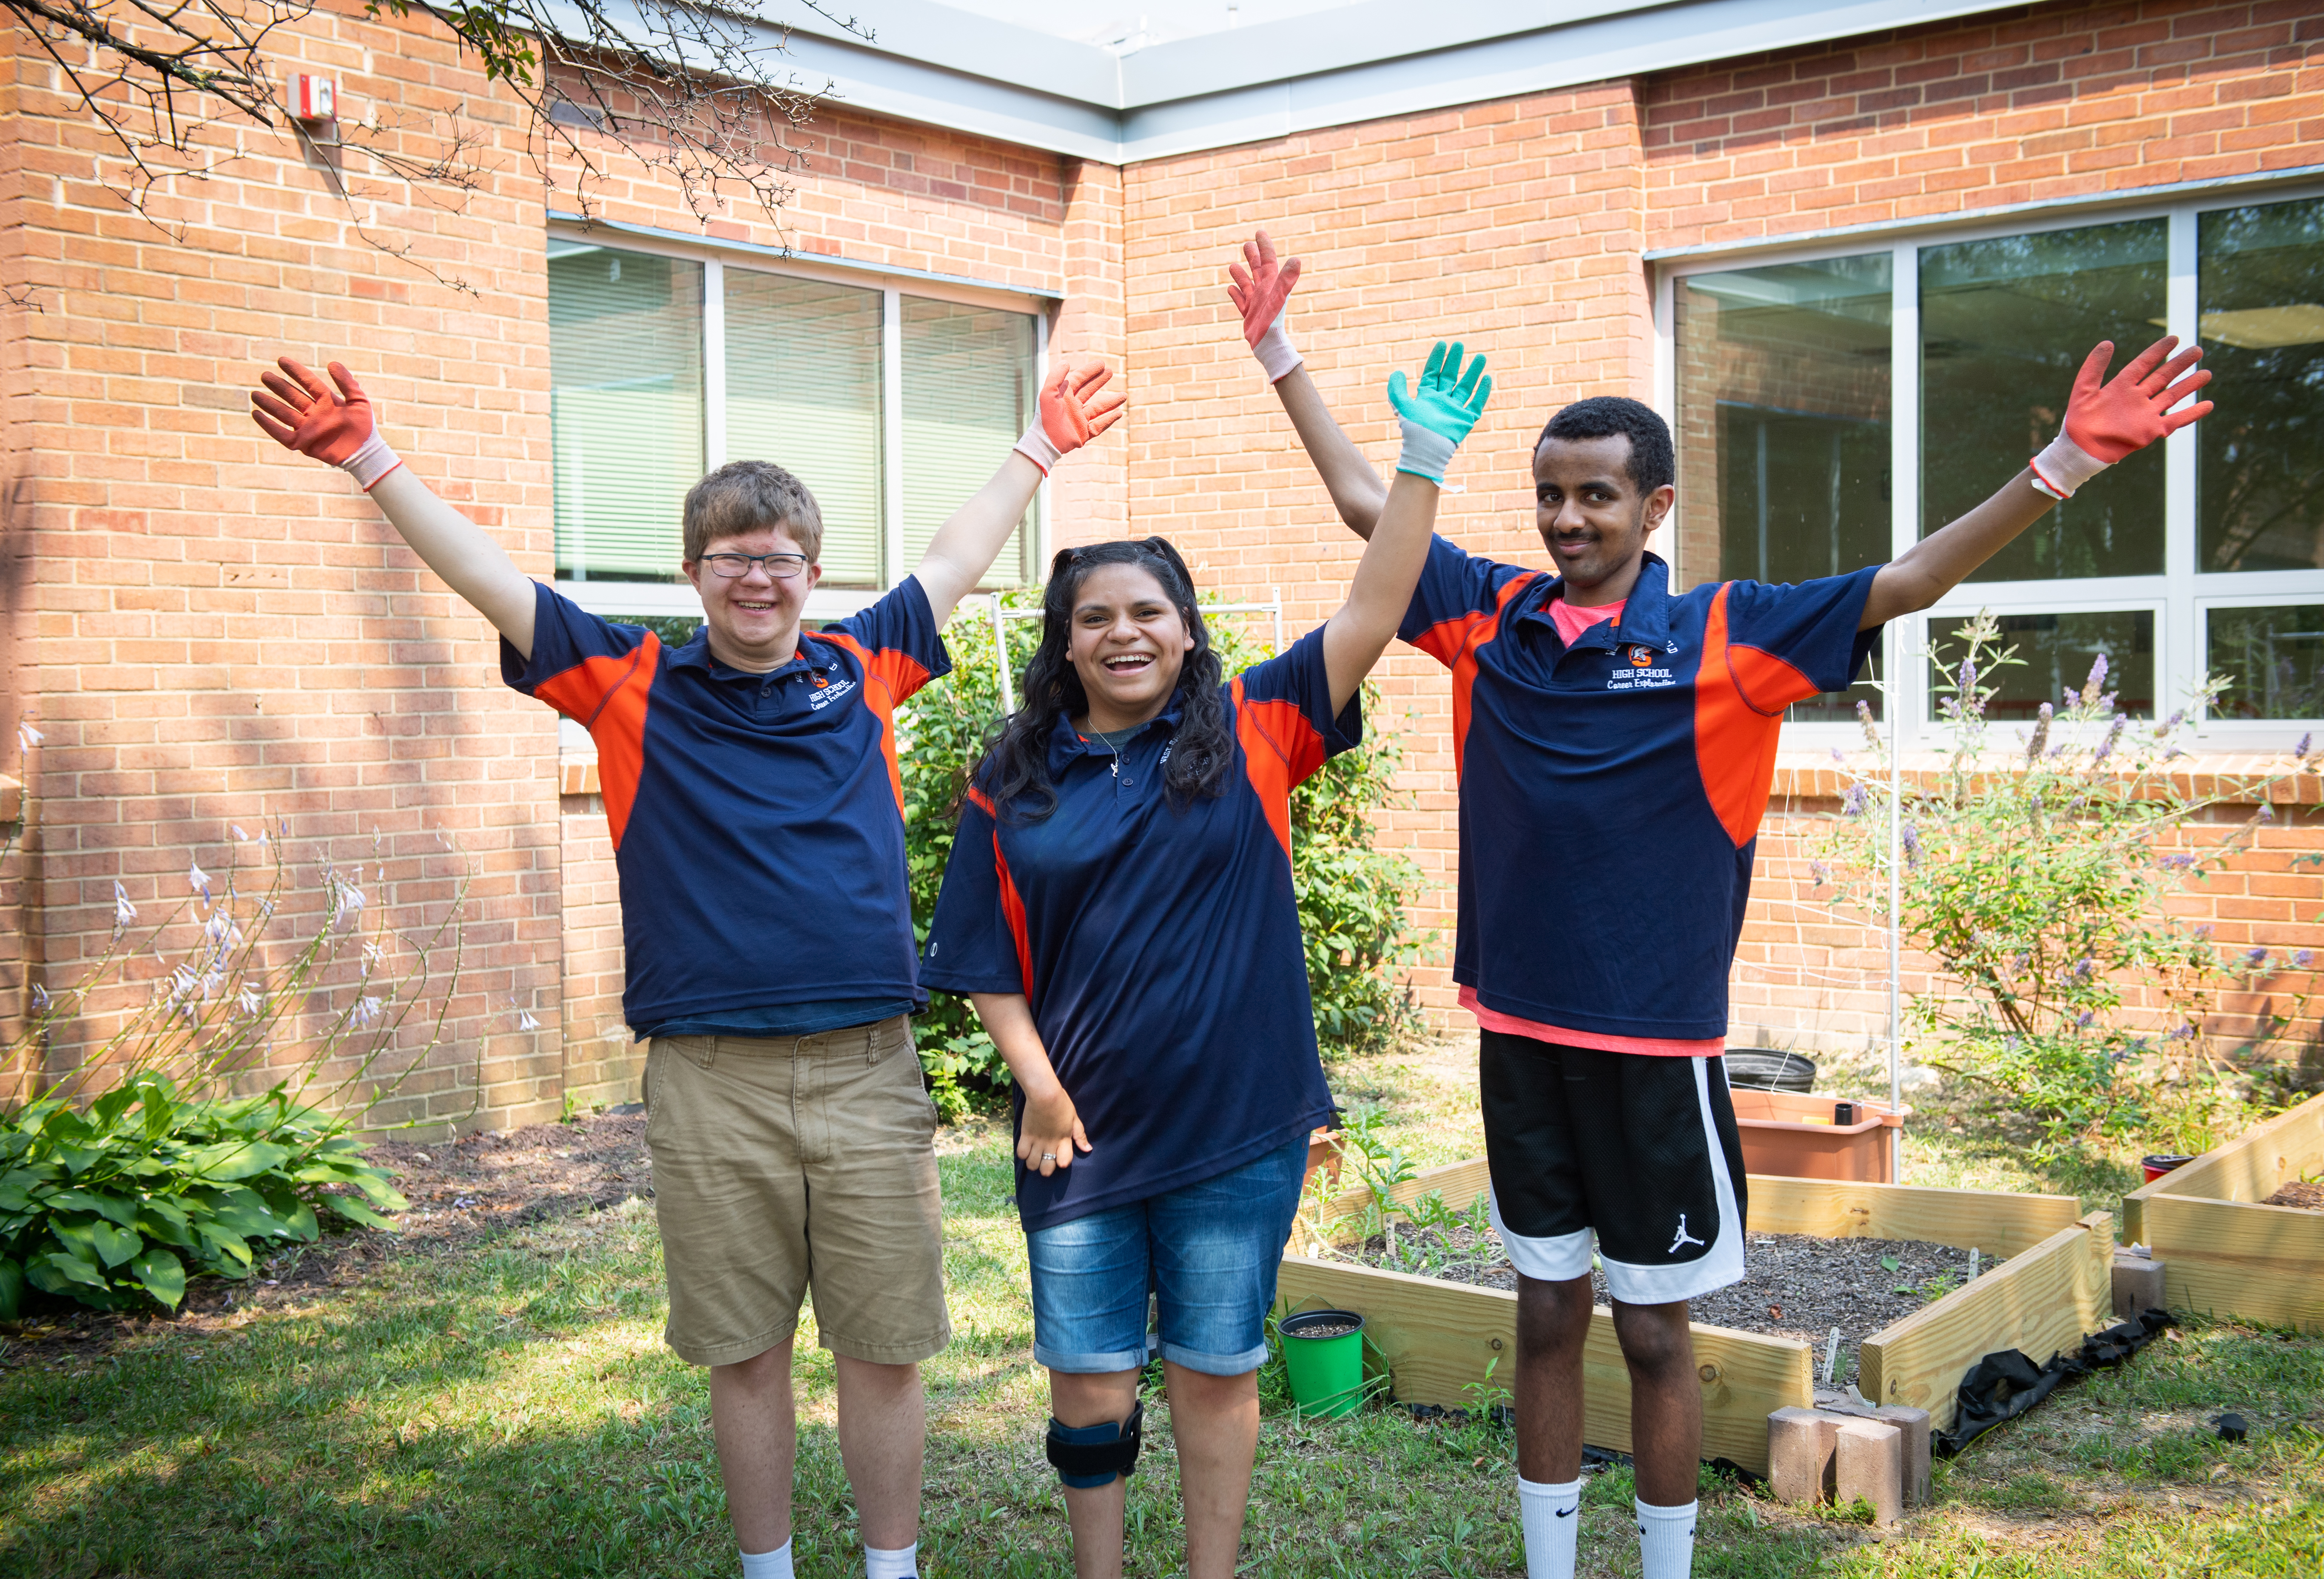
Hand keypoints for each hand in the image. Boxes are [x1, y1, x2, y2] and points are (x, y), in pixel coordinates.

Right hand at [251, 357, 401, 487]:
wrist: (365, 453)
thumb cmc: (365, 427)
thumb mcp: (359, 401)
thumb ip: (347, 382)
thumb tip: (332, 363)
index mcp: (327, 401)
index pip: (307, 382)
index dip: (295, 371)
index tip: (281, 360)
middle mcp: (314, 413)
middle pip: (292, 396)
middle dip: (278, 386)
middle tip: (264, 375)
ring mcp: (307, 428)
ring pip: (284, 413)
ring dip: (269, 404)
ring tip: (255, 394)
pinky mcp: (303, 443)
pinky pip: (281, 433)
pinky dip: (269, 425)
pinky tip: (256, 414)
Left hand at [1013, 358, 1125, 474]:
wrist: (1045, 442)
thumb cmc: (1045, 417)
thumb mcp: (1047, 393)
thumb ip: (1056, 376)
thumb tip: (1066, 362)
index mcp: (1064, 396)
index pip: (1079, 379)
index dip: (1089, 371)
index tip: (1101, 363)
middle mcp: (1072, 406)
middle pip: (1089, 390)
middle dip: (1099, 381)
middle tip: (1110, 371)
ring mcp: (1079, 420)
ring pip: (1098, 408)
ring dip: (1111, 401)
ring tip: (1124, 395)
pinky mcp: (1084, 433)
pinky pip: (1100, 425)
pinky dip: (1109, 419)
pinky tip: (1119, 413)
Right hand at [1016, 1084, 1090, 1178]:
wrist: (1044, 1093)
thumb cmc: (1061, 1103)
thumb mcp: (1074, 1119)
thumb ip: (1080, 1136)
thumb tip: (1088, 1149)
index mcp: (1064, 1140)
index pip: (1064, 1162)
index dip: (1062, 1163)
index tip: (1060, 1159)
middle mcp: (1051, 1144)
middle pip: (1046, 1169)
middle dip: (1046, 1169)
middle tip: (1044, 1161)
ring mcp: (1037, 1141)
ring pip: (1032, 1164)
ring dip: (1033, 1164)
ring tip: (1034, 1157)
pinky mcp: (1026, 1135)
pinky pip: (1021, 1153)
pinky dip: (1023, 1154)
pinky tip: (1026, 1149)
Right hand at [1228, 230, 1303, 381]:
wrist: (1269, 345)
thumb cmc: (1273, 321)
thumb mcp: (1279, 297)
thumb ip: (1286, 279)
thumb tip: (1297, 260)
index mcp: (1272, 284)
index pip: (1268, 260)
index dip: (1264, 245)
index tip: (1259, 232)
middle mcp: (1265, 292)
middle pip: (1258, 269)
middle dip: (1253, 256)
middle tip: (1247, 244)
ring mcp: (1256, 303)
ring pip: (1247, 284)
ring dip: (1241, 274)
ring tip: (1232, 265)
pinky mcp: (1249, 314)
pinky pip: (1241, 301)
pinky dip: (1236, 294)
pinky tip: (1230, 288)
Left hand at [1387, 340, 1491, 482]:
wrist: (1426, 449)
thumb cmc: (1413, 429)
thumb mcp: (1401, 406)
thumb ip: (1397, 390)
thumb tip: (1397, 372)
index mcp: (1426, 397)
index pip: (1432, 373)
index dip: (1437, 359)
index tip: (1443, 344)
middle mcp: (1441, 402)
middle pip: (1449, 377)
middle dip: (1454, 361)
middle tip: (1459, 344)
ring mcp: (1454, 410)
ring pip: (1465, 387)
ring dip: (1473, 372)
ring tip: (1480, 357)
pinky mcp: (1465, 420)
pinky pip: (1476, 404)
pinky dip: (1482, 392)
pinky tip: (1487, 378)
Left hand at [2064, 335, 2210, 460]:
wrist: (2081, 449)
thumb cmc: (2079, 421)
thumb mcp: (2083, 390)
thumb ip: (2094, 367)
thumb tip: (2107, 342)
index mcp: (2121, 386)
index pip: (2144, 364)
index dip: (2158, 351)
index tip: (2174, 338)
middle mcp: (2137, 398)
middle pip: (2163, 377)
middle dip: (2180, 364)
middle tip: (2197, 350)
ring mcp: (2146, 414)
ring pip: (2172, 396)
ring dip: (2189, 385)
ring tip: (2206, 373)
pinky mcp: (2151, 430)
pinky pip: (2176, 421)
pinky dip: (2192, 413)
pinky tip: (2208, 404)